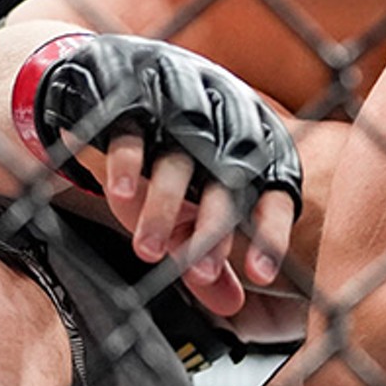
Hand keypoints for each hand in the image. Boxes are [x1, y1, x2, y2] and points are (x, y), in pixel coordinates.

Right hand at [16, 33, 300, 314]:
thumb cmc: (171, 149)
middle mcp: (225, 120)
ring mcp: (180, 104)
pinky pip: (133, 133)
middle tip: (198, 275)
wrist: (112, 76)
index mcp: (256, 142)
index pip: (274, 189)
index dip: (269, 232)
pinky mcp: (133, 94)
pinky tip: (120, 198)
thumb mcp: (196, 197)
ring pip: (178, 162)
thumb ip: (212, 249)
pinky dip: (128, 166)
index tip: (260, 278)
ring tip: (149, 251)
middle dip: (213, 230)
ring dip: (164, 209)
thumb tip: (233, 308)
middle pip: (226, 182)